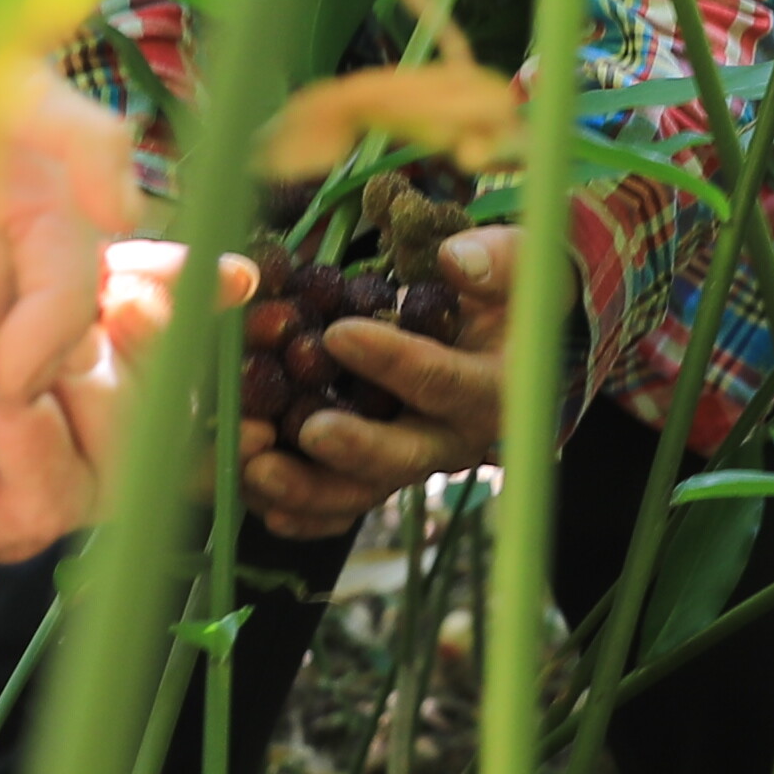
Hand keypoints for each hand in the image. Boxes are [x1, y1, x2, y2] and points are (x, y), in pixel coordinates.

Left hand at [241, 224, 539, 541]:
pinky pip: (341, 504)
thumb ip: (494, 261)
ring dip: (308, 489)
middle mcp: (454, 440)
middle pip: (403, 458)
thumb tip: (454, 262)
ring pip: (363, 490)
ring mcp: (413, 461)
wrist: (503, 345)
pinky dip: (302, 511)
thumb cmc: (506, 296)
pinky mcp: (380, 473)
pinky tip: (262, 503)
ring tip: (256, 471)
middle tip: (307, 432)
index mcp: (493, 391)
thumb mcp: (517, 267)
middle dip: (354, 449)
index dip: (394, 362)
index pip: (443, 382)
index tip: (339, 334)